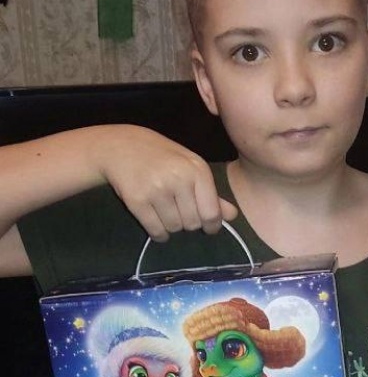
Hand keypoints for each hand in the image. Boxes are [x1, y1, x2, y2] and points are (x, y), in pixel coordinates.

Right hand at [91, 125, 236, 241]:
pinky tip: (156, 222)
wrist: (122, 147)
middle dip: (189, 223)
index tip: (209, 227)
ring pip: (174, 228)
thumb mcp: (191, 168)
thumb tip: (232, 215)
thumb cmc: (163, 157)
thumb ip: (211, 193)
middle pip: (193, 223)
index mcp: (197, 170)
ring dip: (172, 226)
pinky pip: (156, 230)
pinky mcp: (137, 201)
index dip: (212, 225)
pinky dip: (158, 233)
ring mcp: (157, 190)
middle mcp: (179, 179)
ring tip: (166, 212)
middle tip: (180, 211)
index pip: (211, 212)